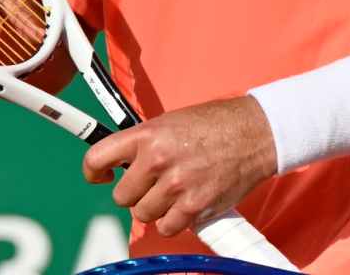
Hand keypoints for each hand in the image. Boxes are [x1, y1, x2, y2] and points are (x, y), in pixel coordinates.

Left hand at [84, 96, 278, 237]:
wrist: (255, 132)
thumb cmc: (216, 125)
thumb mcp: (171, 122)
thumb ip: (145, 143)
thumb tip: (123, 163)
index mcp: (148, 134)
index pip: (97, 158)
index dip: (93, 172)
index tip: (100, 177)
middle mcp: (157, 160)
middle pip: (122, 196)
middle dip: (135, 193)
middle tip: (153, 184)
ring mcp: (176, 185)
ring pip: (143, 214)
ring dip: (156, 208)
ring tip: (174, 193)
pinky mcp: (195, 206)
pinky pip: (167, 227)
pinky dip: (174, 221)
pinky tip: (186, 204)